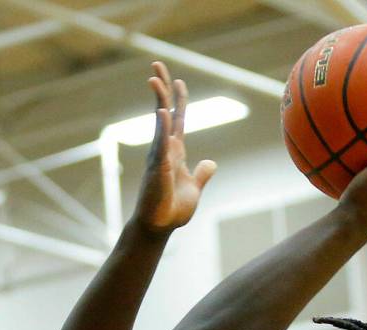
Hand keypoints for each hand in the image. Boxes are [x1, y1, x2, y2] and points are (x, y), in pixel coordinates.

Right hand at [133, 62, 216, 234]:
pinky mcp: (157, 167)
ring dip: (158, 99)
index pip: (178, 119)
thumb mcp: (194, 189)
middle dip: (162, 88)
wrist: (159, 227)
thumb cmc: (172, 211)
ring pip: (160, 121)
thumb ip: (202, 174)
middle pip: (165, 111)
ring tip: (155, 78)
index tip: (178, 81)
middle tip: (157, 65)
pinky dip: (162, 126)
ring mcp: (159, 156)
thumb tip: (211, 163)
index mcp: (175, 151)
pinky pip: (160, 142)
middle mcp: (165, 149)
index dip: (178, 99)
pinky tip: (162, 111)